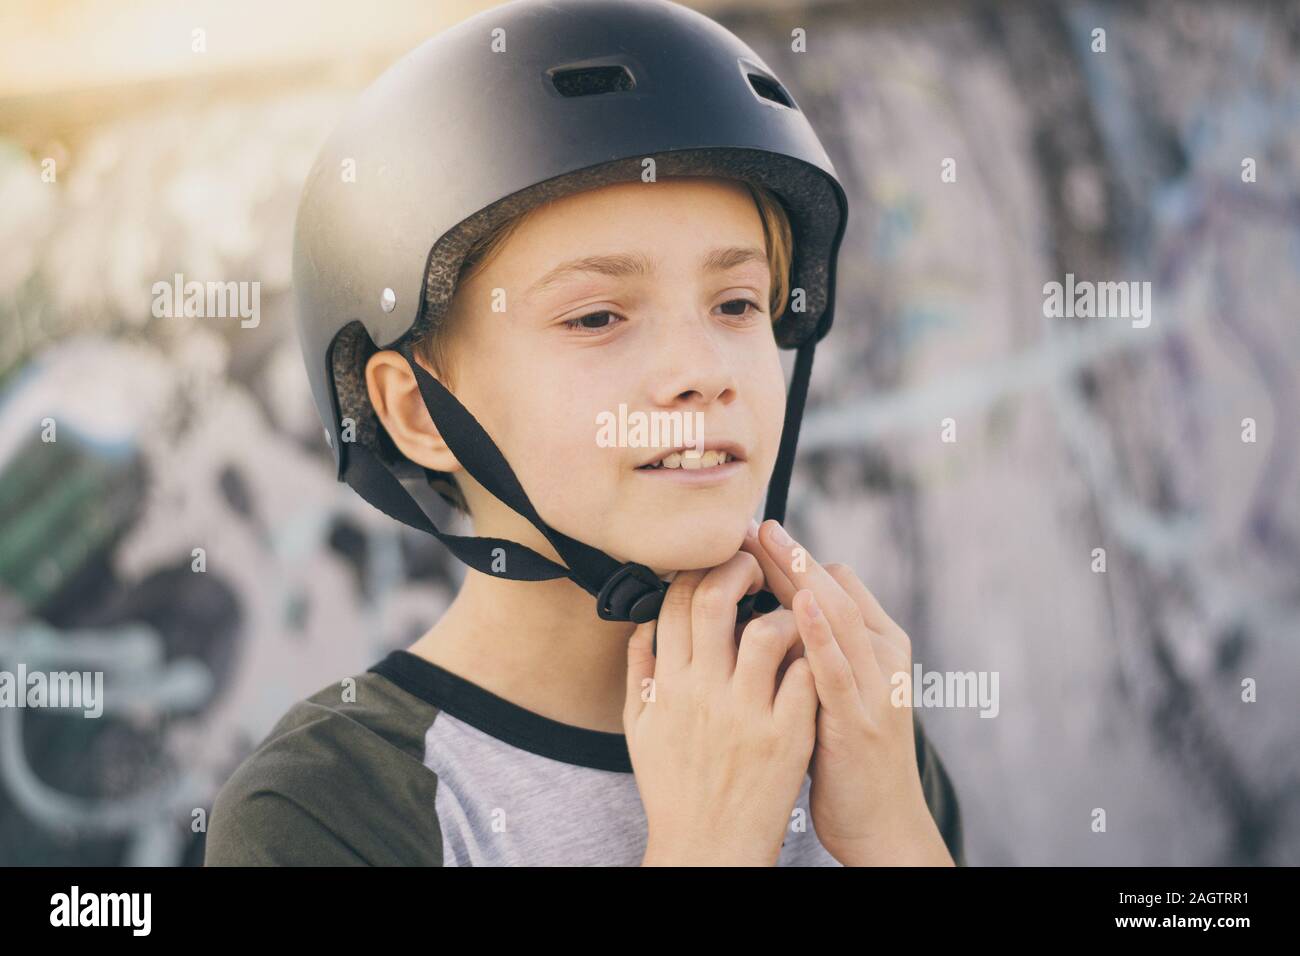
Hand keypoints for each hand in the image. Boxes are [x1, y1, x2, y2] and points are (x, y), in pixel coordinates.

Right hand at [625, 550, 817, 865]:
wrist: (707, 849)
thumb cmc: (674, 787)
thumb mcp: (641, 728)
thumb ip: (640, 671)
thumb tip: (643, 624)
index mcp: (668, 685)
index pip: (677, 601)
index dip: (701, 568)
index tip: (722, 561)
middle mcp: (702, 693)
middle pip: (716, 601)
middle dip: (740, 569)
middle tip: (759, 569)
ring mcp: (746, 715)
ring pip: (768, 632)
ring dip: (784, 613)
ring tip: (791, 619)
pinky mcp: (786, 737)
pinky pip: (804, 677)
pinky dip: (811, 657)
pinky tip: (812, 657)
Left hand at [738, 519, 953, 865]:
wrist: (881, 823)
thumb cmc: (847, 755)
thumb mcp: (833, 690)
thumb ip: (811, 649)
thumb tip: (769, 609)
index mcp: (877, 644)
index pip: (833, 582)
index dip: (791, 556)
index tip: (751, 533)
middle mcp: (883, 656)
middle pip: (831, 588)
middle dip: (790, 553)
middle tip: (751, 521)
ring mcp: (876, 685)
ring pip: (837, 615)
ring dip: (799, 573)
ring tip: (769, 539)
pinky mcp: (862, 718)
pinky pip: (837, 666)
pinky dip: (818, 631)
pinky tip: (798, 602)